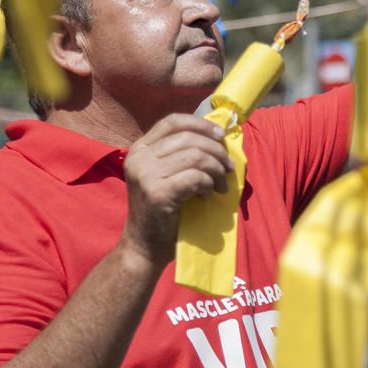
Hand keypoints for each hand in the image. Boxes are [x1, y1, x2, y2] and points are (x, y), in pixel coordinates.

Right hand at [120, 114, 232, 266]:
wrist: (145, 246)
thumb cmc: (163, 210)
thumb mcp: (167, 174)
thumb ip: (181, 153)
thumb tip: (218, 135)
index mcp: (140, 149)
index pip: (173, 121)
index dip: (201, 124)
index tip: (220, 136)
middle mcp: (139, 158)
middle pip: (188, 138)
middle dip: (216, 151)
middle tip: (228, 168)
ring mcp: (145, 175)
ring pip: (195, 157)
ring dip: (216, 170)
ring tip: (220, 186)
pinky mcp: (157, 193)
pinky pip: (195, 177)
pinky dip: (208, 184)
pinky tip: (208, 196)